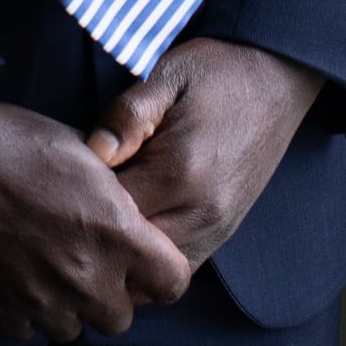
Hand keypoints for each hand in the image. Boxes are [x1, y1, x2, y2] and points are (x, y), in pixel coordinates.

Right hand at [0, 95, 192, 341]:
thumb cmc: (14, 140)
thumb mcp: (85, 153)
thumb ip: (118, 198)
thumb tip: (130, 217)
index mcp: (116, 233)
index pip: (172, 283)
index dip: (162, 271)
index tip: (144, 259)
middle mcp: (84, 276)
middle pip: (120, 318)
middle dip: (110, 294)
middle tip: (87, 261)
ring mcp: (38, 298)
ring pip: (71, 329)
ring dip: (66, 306)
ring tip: (46, 269)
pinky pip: (24, 330)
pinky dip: (24, 310)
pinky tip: (13, 275)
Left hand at [85, 39, 325, 267]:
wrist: (276, 81)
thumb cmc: (214, 75)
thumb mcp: (165, 76)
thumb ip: (127, 116)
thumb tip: (93, 152)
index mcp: (179, 171)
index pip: (107, 211)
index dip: (80, 198)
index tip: (70, 176)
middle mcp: (199, 212)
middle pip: (126, 250)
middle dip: (97, 230)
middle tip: (82, 196)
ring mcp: (215, 229)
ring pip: (150, 270)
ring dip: (123, 249)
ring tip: (106, 211)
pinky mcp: (222, 234)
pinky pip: (178, 269)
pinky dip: (150, 259)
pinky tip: (135, 225)